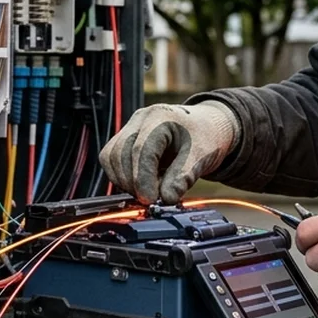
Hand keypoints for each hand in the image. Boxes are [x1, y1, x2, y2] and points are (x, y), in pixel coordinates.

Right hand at [99, 102, 238, 203]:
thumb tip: (166, 199)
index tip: (149, 200)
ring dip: (124, 181)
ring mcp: (130, 128)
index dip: (142, 178)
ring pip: (111, 157)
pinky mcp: (125, 139)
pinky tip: (142, 184)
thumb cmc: (205, 137)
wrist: (206, 127)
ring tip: (148, 192)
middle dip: (132, 183)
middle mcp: (140, 119)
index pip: (141, 149)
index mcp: (160, 117)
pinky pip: (111, 160)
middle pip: (121, 154)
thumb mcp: (202, 156)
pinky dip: (122, 177)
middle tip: (151, 200)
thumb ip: (183, 177)